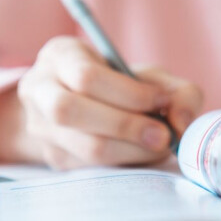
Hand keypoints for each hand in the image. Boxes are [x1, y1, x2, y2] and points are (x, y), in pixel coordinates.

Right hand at [15, 36, 202, 168]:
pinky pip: (88, 167)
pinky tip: (141, 153)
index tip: (161, 100)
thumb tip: (181, 123)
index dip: (128, 93)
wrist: (88, 106)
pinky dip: (122, 162)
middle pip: (71, 111)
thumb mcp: (151, 76)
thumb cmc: (124, 86)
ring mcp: (39, 126)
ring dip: (128, 150)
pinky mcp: (52, 157)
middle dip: (125, 125)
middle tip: (163, 135)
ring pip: (80, 145)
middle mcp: (39, 88)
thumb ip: (178, 92)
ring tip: (157, 145)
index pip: (86, 76)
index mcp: (60, 55)